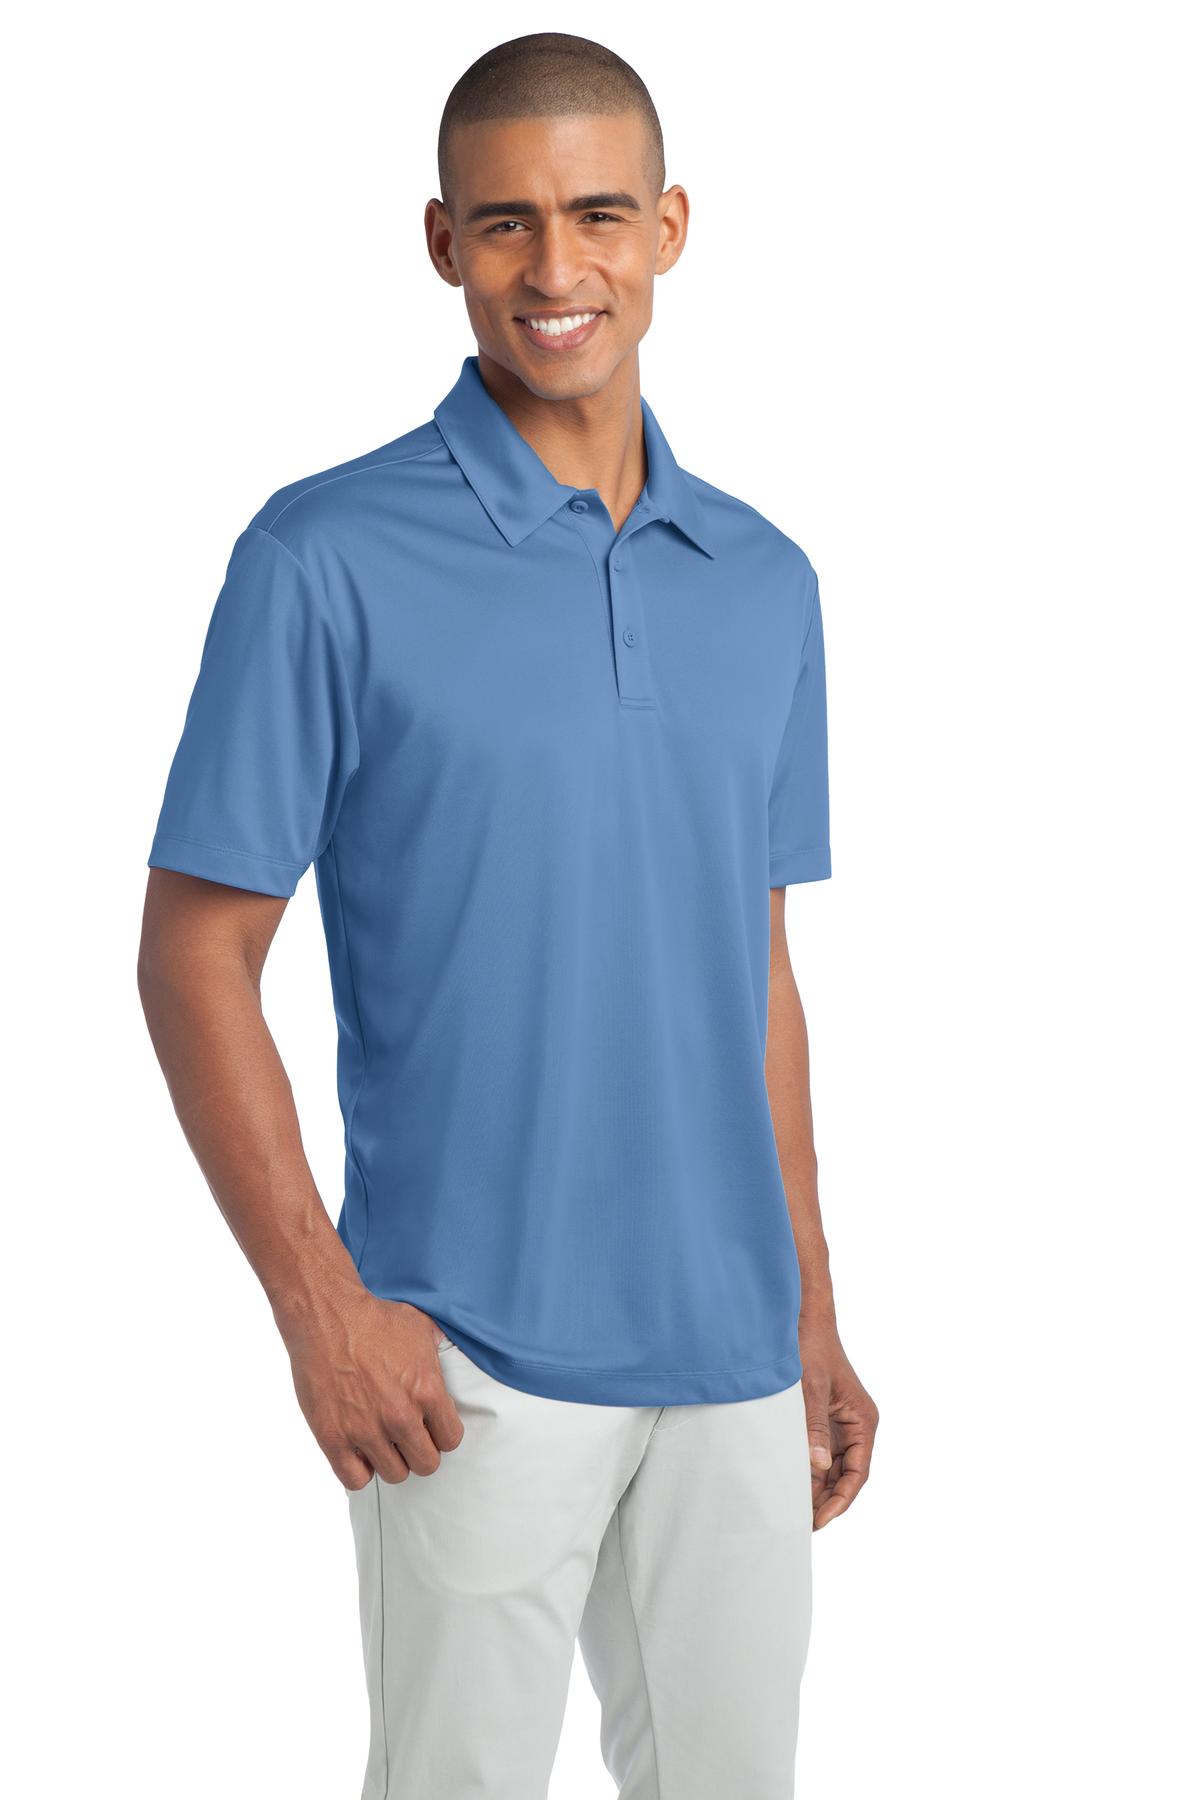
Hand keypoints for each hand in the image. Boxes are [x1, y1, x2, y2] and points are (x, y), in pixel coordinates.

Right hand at [276, 1283, 464, 1489]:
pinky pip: (356, 1479)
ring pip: (395, 1474)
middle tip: (408, 1437)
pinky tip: (359, 1451)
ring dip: (392, 1460)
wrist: (326, 1316)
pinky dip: (360, 1469)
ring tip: (383, 1442)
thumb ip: (439, 1355)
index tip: (432, 1427)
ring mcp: (365, 1430)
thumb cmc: (372, 1318)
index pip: (451, 1439)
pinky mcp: (333, 1438)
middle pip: (427, 1464)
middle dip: (420, 1451)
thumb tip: (449, 1361)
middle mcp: (400, 1416)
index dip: (442, 1433)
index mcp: (426, 1391)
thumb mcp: (420, 1329)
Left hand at [798, 1317, 877, 1528]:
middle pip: (845, 1475)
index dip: (841, 1500)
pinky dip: (805, 1469)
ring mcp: (838, 1424)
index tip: (820, 1519)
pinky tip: (788, 1484)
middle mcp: (855, 1425)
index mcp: (863, 1420)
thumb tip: (816, 1467)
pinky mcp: (822, 1419)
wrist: (802, 1318)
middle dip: (826, 1500)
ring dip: (815, 1487)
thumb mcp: (811, 1389)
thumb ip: (813, 1428)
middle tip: (800, 1523)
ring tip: (791, 1510)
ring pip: (831, 1467)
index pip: (857, 1473)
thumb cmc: (811, 1347)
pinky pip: (817, 1452)